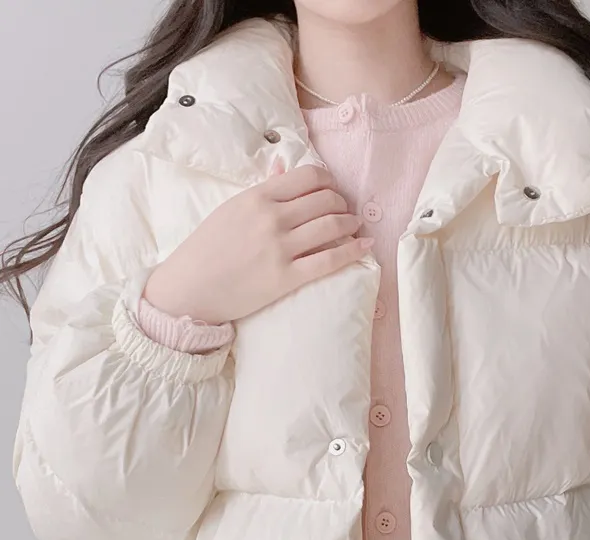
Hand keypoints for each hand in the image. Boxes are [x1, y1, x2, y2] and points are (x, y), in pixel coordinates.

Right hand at [143, 160, 372, 323]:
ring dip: (351, 224)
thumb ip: (262, 189)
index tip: (333, 190)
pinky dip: (353, 252)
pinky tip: (364, 247)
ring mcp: (280, 248)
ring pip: (332, 226)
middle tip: (346, 210)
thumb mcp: (230, 209)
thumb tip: (283, 165)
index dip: (328, 181)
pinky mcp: (286, 278)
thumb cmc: (206, 249)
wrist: (189, 289)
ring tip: (355, 226)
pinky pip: (330, 261)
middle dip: (342, 203)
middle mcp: (272, 218)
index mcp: (258, 197)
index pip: (308, 176)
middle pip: (325, 200)